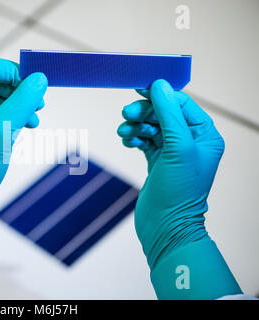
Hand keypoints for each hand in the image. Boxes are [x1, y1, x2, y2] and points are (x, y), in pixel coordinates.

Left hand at [0, 57, 47, 246]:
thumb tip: (39, 80)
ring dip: (18, 106)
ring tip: (33, 120)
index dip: (14, 73)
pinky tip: (24, 127)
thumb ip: (22, 102)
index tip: (34, 86)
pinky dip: (10, 118)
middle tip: (38, 105)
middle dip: (19, 91)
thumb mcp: (2, 130)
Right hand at [117, 79, 240, 298]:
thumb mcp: (177, 148)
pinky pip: (144, 141)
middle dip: (144, 112)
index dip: (160, 95)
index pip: (181, 104)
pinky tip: (126, 140)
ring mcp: (173, 153)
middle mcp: (190, 143)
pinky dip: (134, 138)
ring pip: (151, 127)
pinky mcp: (157, 163)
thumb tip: (160, 86)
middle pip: (163, 114)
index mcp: (205, 136)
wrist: (165, 227)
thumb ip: (169, 114)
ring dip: (136, 125)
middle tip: (126, 113)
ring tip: (123, 132)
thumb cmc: (178, 192)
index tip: (139, 88)